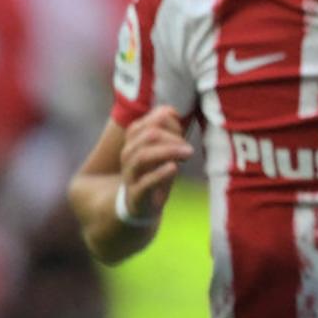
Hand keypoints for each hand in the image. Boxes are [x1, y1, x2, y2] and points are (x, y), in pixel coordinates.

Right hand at [118, 105, 192, 223]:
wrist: (141, 207)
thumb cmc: (155, 173)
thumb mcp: (163, 150)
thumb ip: (167, 130)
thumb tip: (171, 110)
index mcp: (134, 142)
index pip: (149, 122)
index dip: (169, 123)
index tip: (182, 133)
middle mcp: (128, 155)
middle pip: (147, 136)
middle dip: (172, 137)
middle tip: (189, 149)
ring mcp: (131, 175)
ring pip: (142, 156)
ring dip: (168, 151)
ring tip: (188, 153)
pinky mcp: (136, 195)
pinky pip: (144, 182)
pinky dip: (160, 174)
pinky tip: (174, 168)